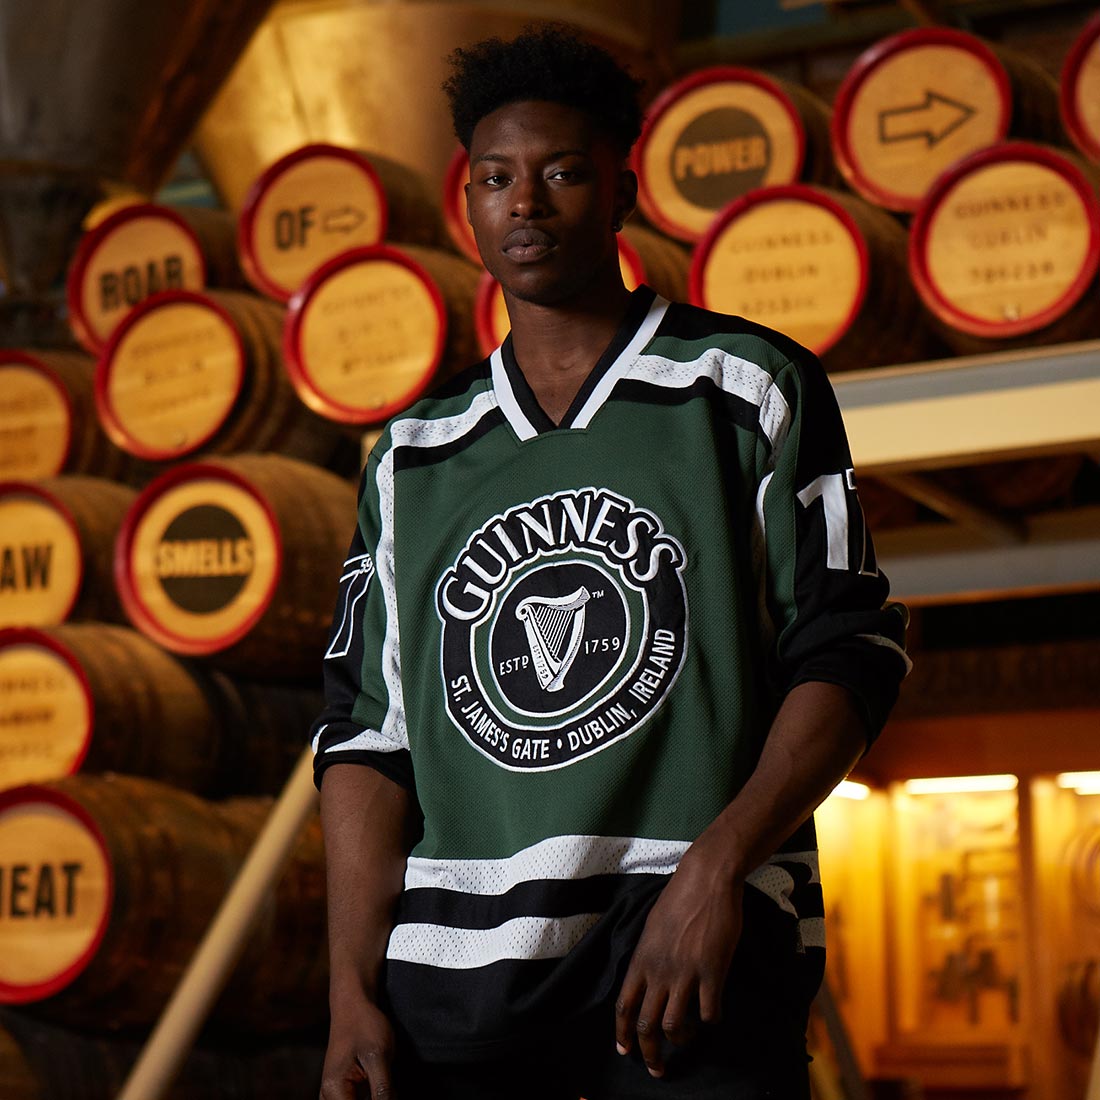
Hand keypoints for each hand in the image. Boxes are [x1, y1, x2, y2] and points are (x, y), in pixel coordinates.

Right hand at [320, 993, 397, 1098]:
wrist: (353, 1005)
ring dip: (378, 1096)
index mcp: (334, 1091)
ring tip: (382, 1074)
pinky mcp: (342, 1091)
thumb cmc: (364, 1025)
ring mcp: (334, 1095)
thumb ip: (382, 1089)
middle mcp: (329, 1097)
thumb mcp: (378, 1056)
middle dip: (379, 1099)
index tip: (390, 1091)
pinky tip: (381, 1080)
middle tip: (387, 1080)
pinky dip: (375, 1095)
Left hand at [614, 841, 743, 1078]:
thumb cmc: (679, 899)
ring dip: (681, 1040)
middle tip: (657, 1070)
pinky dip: (711, 1021)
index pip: (623, 1007)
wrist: (706, 879)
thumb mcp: (652, 928)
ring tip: (688, 1039)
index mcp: (641, 960)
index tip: (625, 1052)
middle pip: (646, 1026)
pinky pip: (710, 1013)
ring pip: (675, 1026)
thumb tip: (646, 980)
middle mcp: (659, 971)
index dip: (622, 1035)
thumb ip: (648, 957)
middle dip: (650, 1055)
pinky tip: (714, 1015)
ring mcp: (686, 973)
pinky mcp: (713, 972)